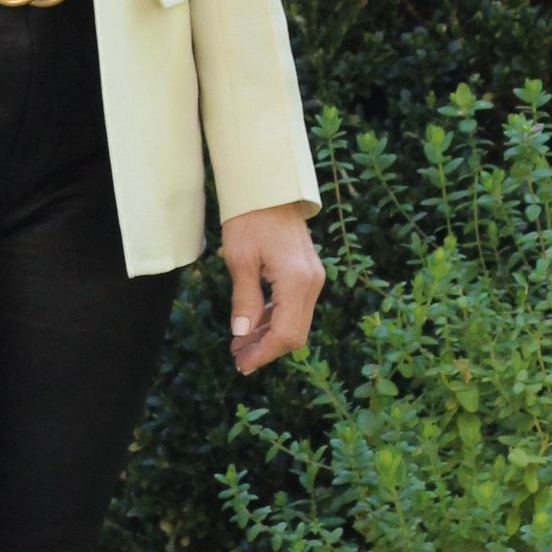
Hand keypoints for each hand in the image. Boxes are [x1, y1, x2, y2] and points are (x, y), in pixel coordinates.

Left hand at [221, 205, 323, 373]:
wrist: (270, 188)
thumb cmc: (251, 217)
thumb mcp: (240, 259)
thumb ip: (244, 300)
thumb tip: (241, 335)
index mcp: (296, 281)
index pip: (285, 333)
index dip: (263, 353)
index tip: (241, 364)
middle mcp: (312, 283)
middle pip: (295, 333)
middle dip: (267, 349)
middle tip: (238, 358)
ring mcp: (313, 278)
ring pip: (296, 322)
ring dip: (270, 337)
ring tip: (241, 345)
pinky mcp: (308, 274)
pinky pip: (296, 307)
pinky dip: (276, 320)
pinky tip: (255, 324)